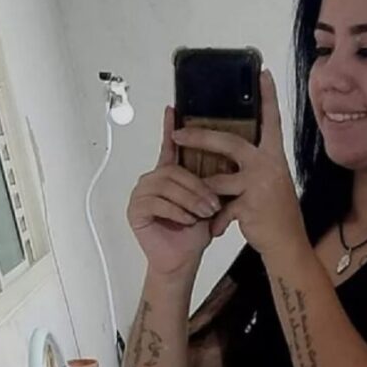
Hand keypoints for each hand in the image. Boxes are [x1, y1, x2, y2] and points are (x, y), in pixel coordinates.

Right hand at [127, 106, 221, 280]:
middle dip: (198, 188)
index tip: (173, 109)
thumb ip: (212, 179)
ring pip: (168, 186)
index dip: (170, 127)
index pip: (170, 146)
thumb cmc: (197, 229)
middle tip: (214, 204)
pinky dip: (177, 213)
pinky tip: (187, 221)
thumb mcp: (211, 200)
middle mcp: (154, 179)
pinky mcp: (135, 209)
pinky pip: (158, 204)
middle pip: (175, 170)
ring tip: (204, 214)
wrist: (185, 258)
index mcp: (171, 173)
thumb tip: (231, 156)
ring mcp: (141, 193)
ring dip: (190, 201)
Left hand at [171, 69, 308, 259]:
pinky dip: (216, 220)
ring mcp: (259, 184)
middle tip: (178, 132)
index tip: (263, 73)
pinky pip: (221, 208)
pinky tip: (215, 228)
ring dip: (202, 190)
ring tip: (194, 198)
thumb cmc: (277, 211)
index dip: (268, 97)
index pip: (272, 120)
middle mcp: (269, 164)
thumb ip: (255, 165)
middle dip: (201, 137)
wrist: (287, 243)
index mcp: (275, 155)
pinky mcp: (250, 205)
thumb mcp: (272, 181)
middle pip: (230, 142)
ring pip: (217, 180)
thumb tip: (230, 153)